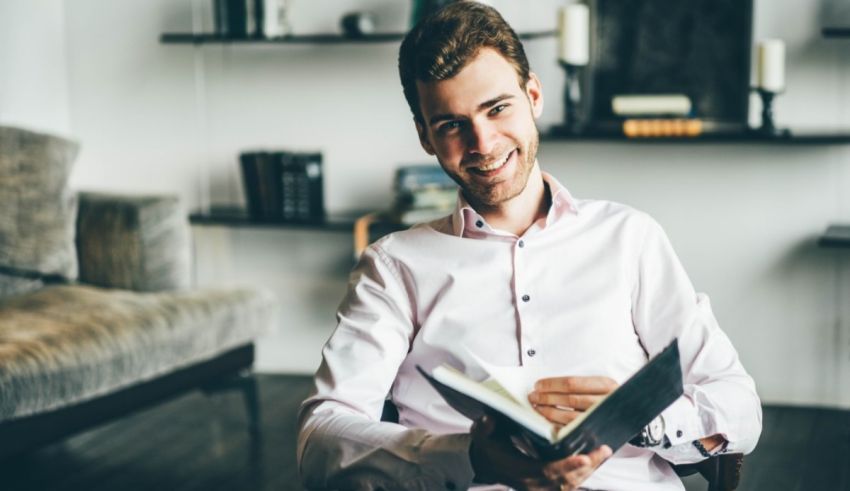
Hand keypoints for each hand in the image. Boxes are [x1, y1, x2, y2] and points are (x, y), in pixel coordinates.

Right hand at [469, 415, 611, 490]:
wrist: (484, 463)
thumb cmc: (487, 446)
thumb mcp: (482, 434)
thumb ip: (485, 427)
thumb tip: (489, 419)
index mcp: (521, 472)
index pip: (548, 471)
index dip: (567, 465)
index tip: (584, 457)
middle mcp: (534, 484)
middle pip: (567, 480)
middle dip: (587, 466)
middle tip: (603, 450)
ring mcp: (541, 488)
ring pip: (571, 484)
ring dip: (589, 470)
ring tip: (603, 452)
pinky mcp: (547, 487)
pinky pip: (569, 484)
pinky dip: (582, 473)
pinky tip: (594, 460)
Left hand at [528, 376, 618, 426]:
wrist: (629, 414)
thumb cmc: (607, 396)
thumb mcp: (598, 384)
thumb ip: (577, 384)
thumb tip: (545, 385)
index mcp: (605, 385)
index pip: (572, 383)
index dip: (552, 384)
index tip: (538, 385)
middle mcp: (606, 401)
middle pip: (570, 399)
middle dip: (547, 398)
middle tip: (533, 396)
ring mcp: (602, 418)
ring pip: (571, 417)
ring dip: (549, 412)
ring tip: (537, 407)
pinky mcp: (598, 433)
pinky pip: (573, 430)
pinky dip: (557, 425)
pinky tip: (547, 421)